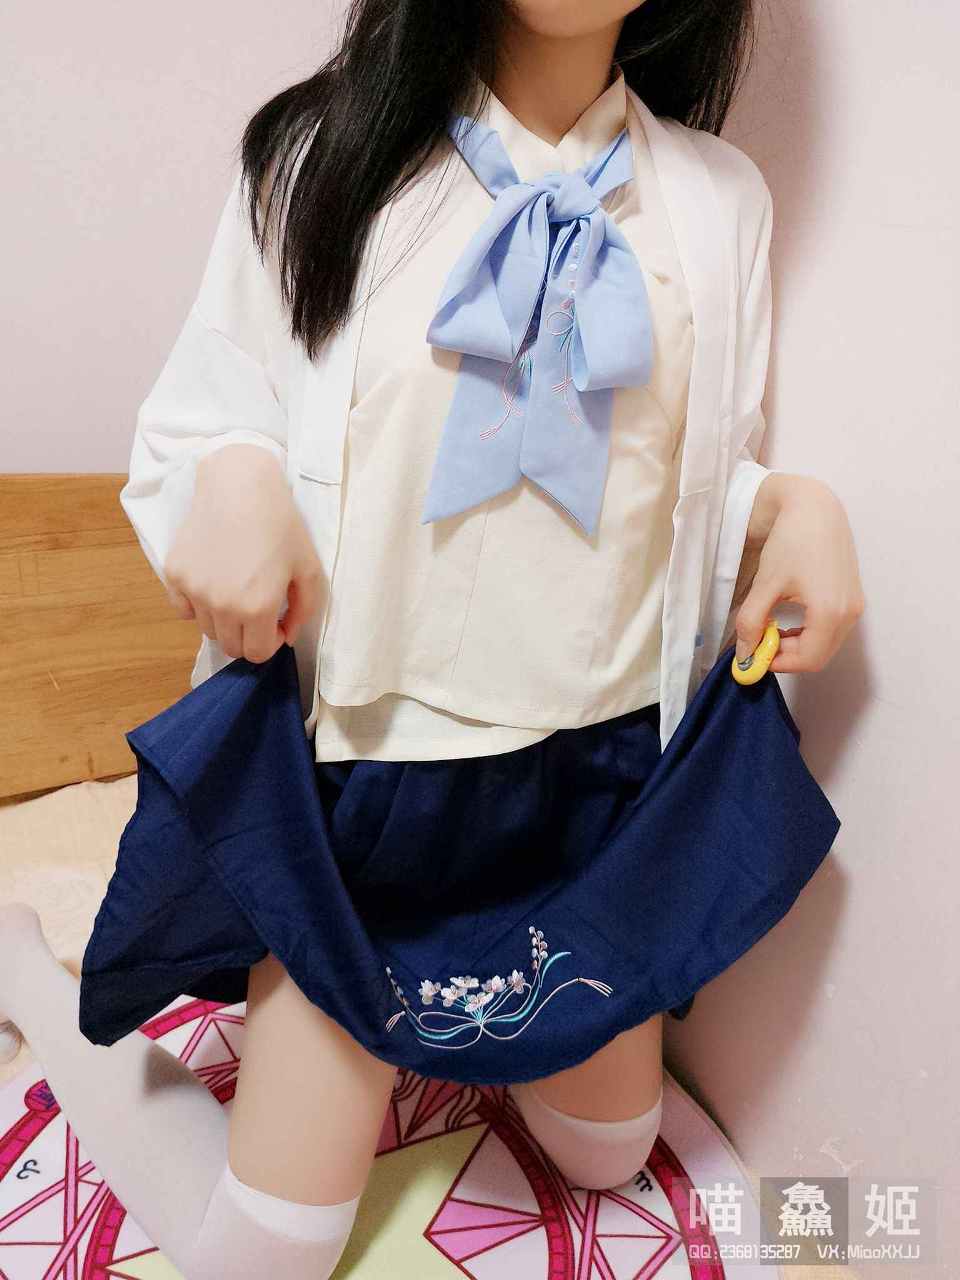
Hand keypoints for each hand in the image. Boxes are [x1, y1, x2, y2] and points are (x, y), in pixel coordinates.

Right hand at [163, 444, 323, 662]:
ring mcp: (194, 590)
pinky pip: (183, 610)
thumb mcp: (309, 568)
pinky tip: (213, 583)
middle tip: (258, 609)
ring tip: (237, 590)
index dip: (272, 643)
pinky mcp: (174, 574)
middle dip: (249, 636)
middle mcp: (221, 605)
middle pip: (231, 647)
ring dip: (224, 621)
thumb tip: (287, 636)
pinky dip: (198, 606)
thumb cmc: (281, 524)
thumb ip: (305, 611)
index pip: (258, 654)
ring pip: (208, 629)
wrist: (239, 485)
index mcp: (257, 607)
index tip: (277, 623)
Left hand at [733, 474, 864, 672]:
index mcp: (831, 612)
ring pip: (826, 645)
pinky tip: (789, 618)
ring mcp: (856, 606)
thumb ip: (752, 622)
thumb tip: (744, 655)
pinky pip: (832, 631)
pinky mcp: (854, 598)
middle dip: (787, 656)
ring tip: (771, 626)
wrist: (815, 508)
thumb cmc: (790, 541)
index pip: (808, 660)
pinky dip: (809, 633)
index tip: (753, 653)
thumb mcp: (765, 584)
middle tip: (760, 640)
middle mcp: (850, 613)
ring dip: (797, 645)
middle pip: (818, 656)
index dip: (778, 663)